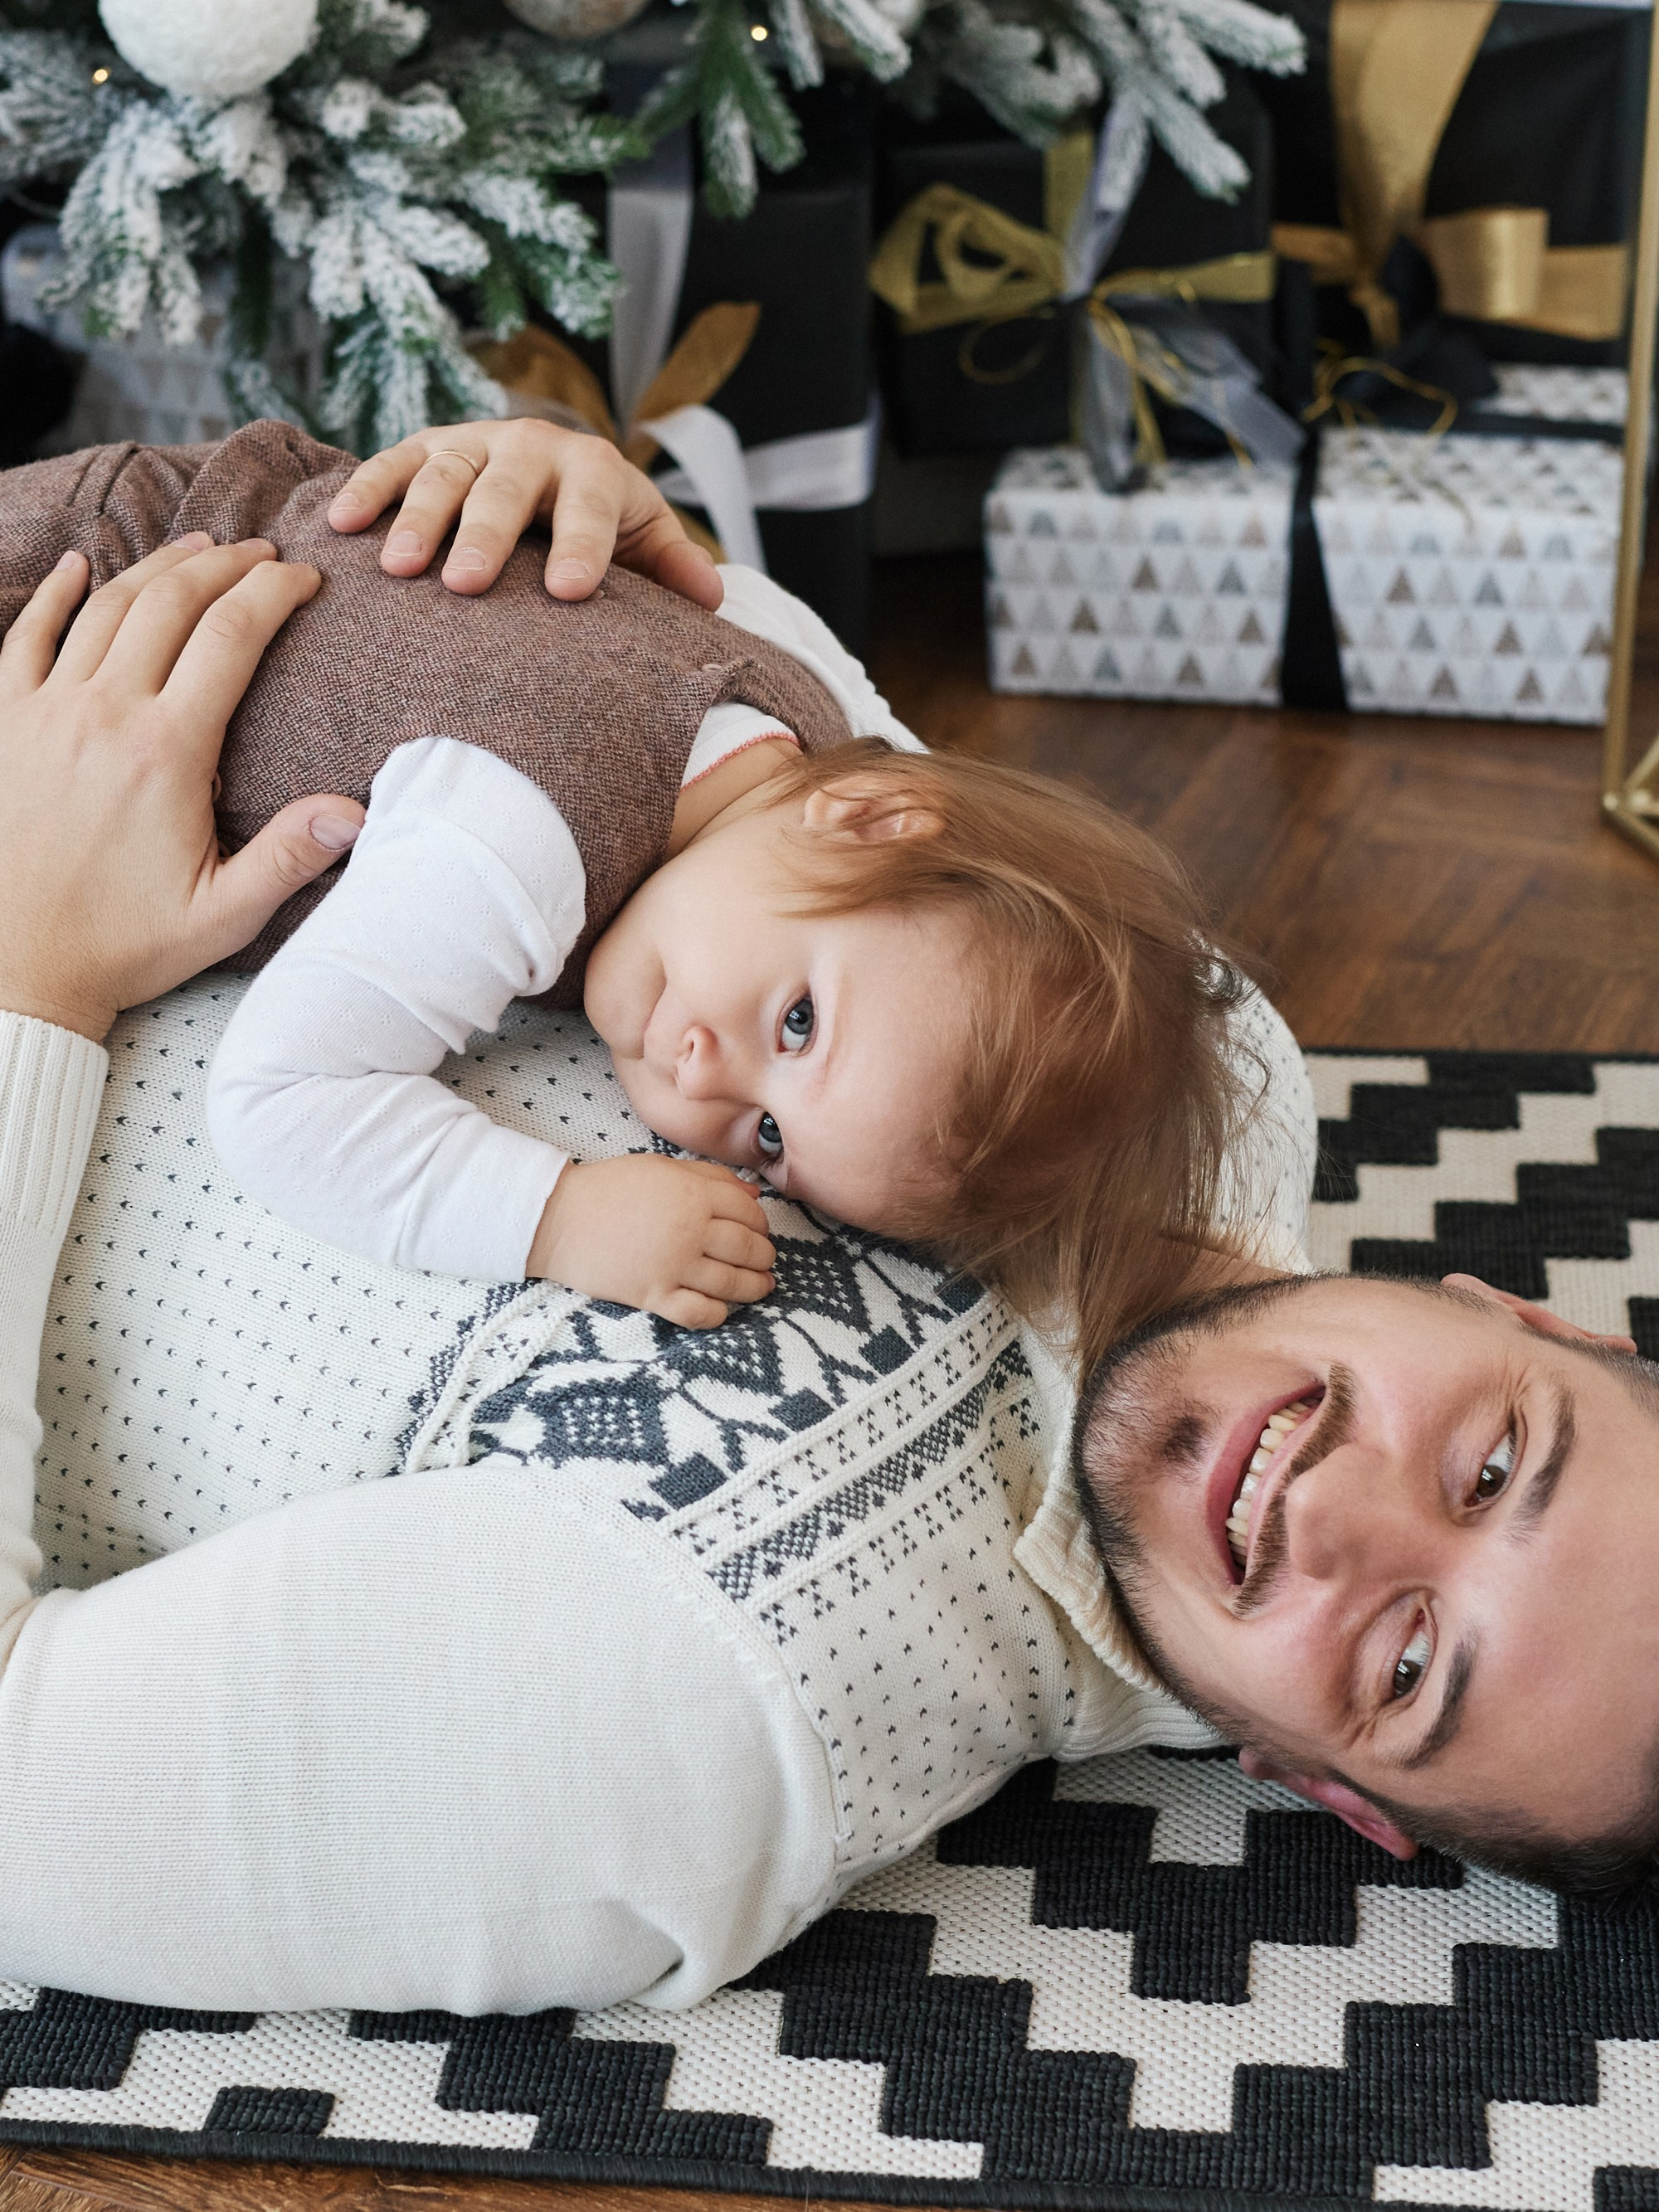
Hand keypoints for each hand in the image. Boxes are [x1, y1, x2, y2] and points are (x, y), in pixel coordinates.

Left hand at [0, 537, 366, 1042]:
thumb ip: (288, 858)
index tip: (305, 579)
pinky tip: (79, 568)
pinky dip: (55, 595)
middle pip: (172, 603)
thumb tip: (354, 813)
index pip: (232, 637)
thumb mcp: (223, 915)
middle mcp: (103, 715)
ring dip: (157, 567)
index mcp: (166, 753)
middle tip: (261, 552)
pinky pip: (25, 636)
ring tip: (198, 548)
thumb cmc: (126, 946)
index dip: (274, 594)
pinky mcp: (4, 724)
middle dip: (224, 564)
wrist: (19, 966)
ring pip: (106, 607)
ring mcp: (45, 712)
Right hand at [326, 419, 722, 609]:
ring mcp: (474, 442)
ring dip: (417, 517)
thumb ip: (672, 566)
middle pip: (506, 487)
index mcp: (592, 468)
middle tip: (468, 584)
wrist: (554, 470)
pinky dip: (367, 489)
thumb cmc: (602, 523)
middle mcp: (531, 445)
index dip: (582, 545)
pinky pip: (392, 463)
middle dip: (487, 533)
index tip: (570, 591)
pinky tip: (341, 526)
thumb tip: (710, 597)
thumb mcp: (644, 538)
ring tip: (399, 568)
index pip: (589, 507)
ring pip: (444, 473)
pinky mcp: (428, 446)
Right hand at [527, 1153, 774, 1328]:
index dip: (762, 1224)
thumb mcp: (661, 1168)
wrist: (557, 1218)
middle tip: (766, 1261)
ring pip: (732, 1283)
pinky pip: (699, 1313)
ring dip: (754, 1287)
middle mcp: (689, 1230)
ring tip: (761, 1287)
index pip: (749, 1213)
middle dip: (764, 1256)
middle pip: (747, 1248)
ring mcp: (672, 1265)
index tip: (761, 1231)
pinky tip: (723, 1309)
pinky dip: (718, 1314)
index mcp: (693, 1194)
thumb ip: (709, 1177)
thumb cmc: (608, 1188)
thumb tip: (753, 1195)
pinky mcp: (653, 1295)